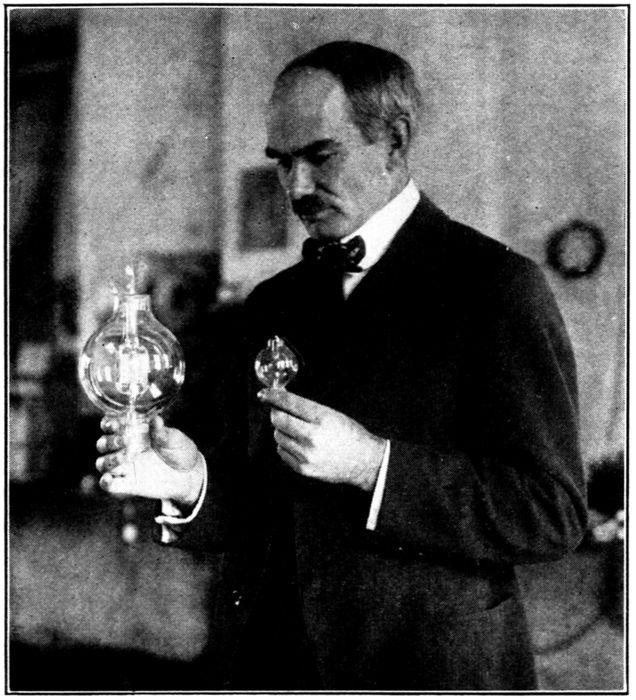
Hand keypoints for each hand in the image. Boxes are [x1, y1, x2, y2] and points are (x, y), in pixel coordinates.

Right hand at [96, 415, 204, 507]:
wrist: (190, 475)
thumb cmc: (180, 451)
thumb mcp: (174, 439)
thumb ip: (162, 432)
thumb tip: (156, 419)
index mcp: (134, 433)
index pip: (112, 425)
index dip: (109, 423)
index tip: (116, 423)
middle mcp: (125, 449)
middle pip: (103, 444)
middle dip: (109, 441)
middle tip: (125, 440)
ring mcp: (126, 467)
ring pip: (102, 463)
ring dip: (108, 460)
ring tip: (125, 457)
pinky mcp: (129, 484)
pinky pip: (109, 485)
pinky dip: (105, 482)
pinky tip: (109, 478)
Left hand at [258, 389, 385, 490]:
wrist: (363, 462)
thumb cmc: (350, 435)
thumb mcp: (331, 414)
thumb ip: (307, 408)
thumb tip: (282, 401)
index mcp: (322, 418)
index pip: (290, 403)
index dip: (273, 396)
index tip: (264, 394)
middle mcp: (312, 437)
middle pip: (278, 420)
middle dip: (277, 413)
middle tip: (282, 412)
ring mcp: (306, 454)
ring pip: (278, 436)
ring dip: (282, 431)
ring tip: (298, 432)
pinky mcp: (303, 468)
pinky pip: (282, 452)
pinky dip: (286, 445)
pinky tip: (298, 444)